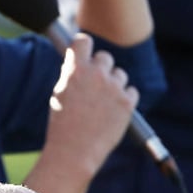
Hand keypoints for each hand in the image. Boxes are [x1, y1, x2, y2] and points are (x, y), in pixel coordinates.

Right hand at [45, 34, 136, 179]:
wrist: (74, 151)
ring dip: (113, 84)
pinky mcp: (128, 102)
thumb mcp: (60, 94)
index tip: (83, 52)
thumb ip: (72, 75)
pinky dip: (124, 99)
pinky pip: (131, 91)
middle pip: (105, 57)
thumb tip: (82, 62)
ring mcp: (114, 87)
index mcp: (75, 69)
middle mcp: (96, 74)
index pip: (83, 41)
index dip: (83, 46)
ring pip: (120, 75)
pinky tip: (113, 112)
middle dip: (100, 68)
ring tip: (102, 104)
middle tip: (94, 85)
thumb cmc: (63, 124)